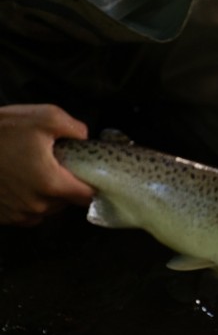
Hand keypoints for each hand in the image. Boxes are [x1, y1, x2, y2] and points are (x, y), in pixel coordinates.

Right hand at [0, 104, 93, 225]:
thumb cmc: (0, 131)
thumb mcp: (42, 117)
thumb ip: (73, 127)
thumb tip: (85, 137)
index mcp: (53, 184)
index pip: (87, 196)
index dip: (90, 184)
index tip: (87, 174)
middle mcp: (38, 205)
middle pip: (67, 202)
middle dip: (65, 186)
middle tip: (54, 166)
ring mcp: (19, 214)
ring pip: (47, 209)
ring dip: (46, 195)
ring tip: (33, 172)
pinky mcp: (4, 218)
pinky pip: (27, 214)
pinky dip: (27, 202)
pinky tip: (19, 184)